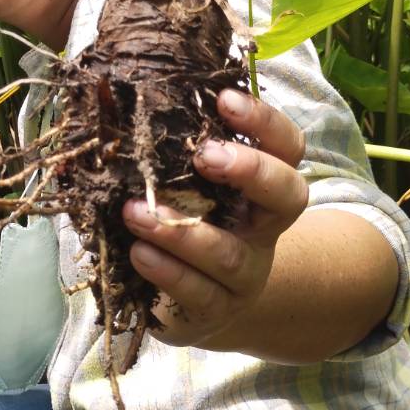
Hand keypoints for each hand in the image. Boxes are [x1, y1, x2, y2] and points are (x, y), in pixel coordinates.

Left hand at [121, 88, 307, 350]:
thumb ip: (175, 153)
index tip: (225, 100)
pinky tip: (138, 253)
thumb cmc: (191, 223)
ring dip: (182, 232)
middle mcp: (264, 229)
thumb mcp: (191, 187)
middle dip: (250, 171)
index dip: (265, 123)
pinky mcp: (216, 310)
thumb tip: (121, 105)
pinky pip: (198, 293)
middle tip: (203, 154)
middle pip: (287, 195)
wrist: (201, 302)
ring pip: (229, 254)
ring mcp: (246, 274)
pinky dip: (166, 271)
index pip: (287, 148)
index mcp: (264, 187)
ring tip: (136, 213)